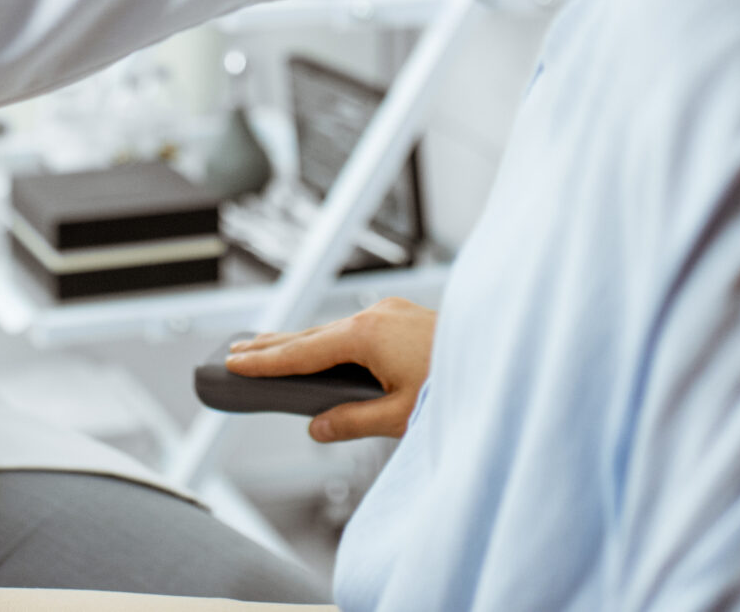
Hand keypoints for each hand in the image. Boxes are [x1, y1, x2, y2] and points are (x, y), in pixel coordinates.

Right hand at [227, 298, 438, 442]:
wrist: (506, 358)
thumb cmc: (459, 387)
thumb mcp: (400, 416)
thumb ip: (352, 422)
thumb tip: (317, 428)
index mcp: (365, 336)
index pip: (302, 353)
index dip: (266, 362)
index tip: (233, 362)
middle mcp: (374, 315)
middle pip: (311, 334)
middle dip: (272, 345)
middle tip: (235, 351)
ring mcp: (390, 311)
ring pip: (333, 329)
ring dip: (300, 340)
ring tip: (266, 346)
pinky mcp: (403, 314)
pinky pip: (354, 326)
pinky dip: (329, 338)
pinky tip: (322, 346)